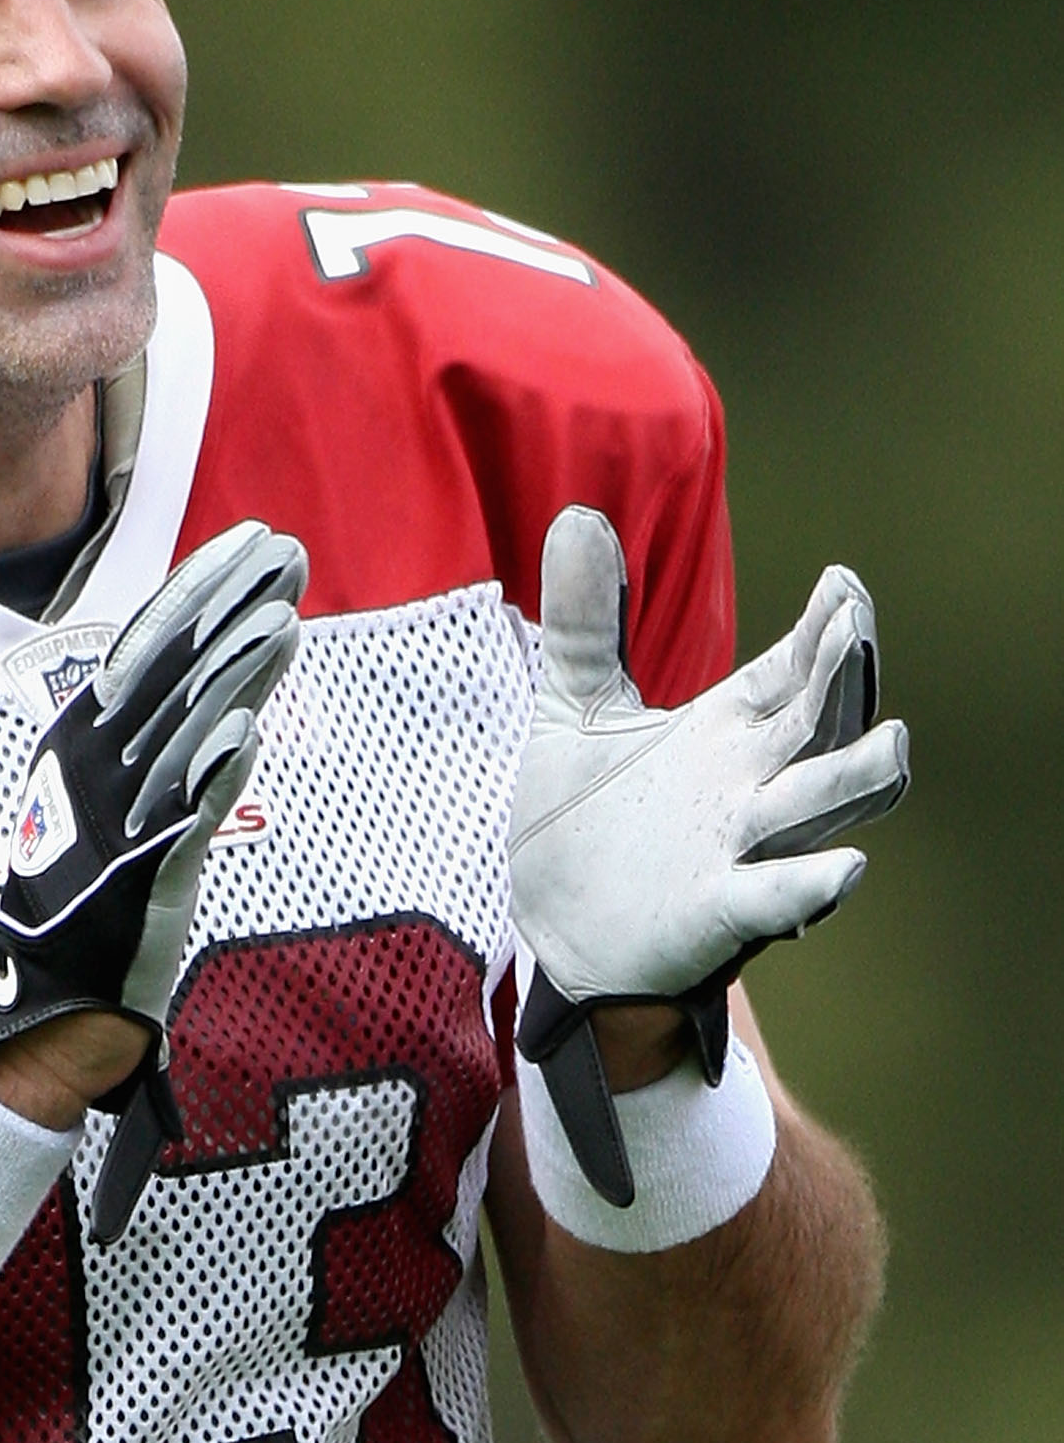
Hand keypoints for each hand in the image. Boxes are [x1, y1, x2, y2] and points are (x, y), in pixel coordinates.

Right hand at [0, 518, 306, 1236]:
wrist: (47, 1003)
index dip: (204, 590)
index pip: (152, 648)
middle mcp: (97, 769)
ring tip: (284, 619)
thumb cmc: (88, 902)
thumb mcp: (119, 808)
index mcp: (87, 743)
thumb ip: (163, 748)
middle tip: (288, 552)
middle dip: (229, 605)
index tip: (255, 542)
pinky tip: (246, 733)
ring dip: (233, 672)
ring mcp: (118, 820)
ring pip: (181, 731)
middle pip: (171, 670)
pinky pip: (179, 819)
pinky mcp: (141, 878)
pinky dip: (209, 776)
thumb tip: (223, 691)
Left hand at [509, 506, 907, 1203]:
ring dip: (855, 779)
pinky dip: (808, 885)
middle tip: (855, 631)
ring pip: (817, 808)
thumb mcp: (574, 711)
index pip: (789, 671)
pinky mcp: (714, 912)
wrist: (552, 927)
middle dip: (840, 682)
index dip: (821, 633)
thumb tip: (578, 515)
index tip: (843, 586)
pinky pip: (772, 897)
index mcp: (723, 732)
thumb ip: (584, 623)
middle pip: (816, 726)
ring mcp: (736, 847)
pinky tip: (844, 868)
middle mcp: (744, 784)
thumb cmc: (582, 823)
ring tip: (890, 745)